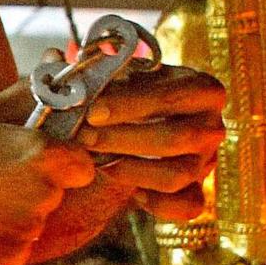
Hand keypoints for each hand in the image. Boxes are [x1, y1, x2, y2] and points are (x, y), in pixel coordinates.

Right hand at [0, 83, 95, 264]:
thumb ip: (31, 92)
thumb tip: (59, 63)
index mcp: (46, 156)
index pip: (83, 163)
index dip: (65, 159)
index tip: (39, 156)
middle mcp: (45, 196)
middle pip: (59, 191)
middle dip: (38, 183)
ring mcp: (29, 232)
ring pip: (38, 218)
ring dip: (19, 210)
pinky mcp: (12, 258)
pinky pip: (19, 244)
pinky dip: (3, 235)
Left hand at [69, 68, 227, 231]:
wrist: (137, 132)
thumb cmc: (126, 97)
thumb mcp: (115, 77)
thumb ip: (87, 70)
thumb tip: (53, 58)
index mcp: (202, 89)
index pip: (171, 96)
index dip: (130, 104)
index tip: (92, 110)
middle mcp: (212, 126)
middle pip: (176, 137)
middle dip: (124, 139)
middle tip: (84, 138)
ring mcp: (207, 162)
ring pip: (177, 175)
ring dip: (132, 171)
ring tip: (97, 163)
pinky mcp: (198, 192)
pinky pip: (186, 206)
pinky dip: (158, 204)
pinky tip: (130, 193)